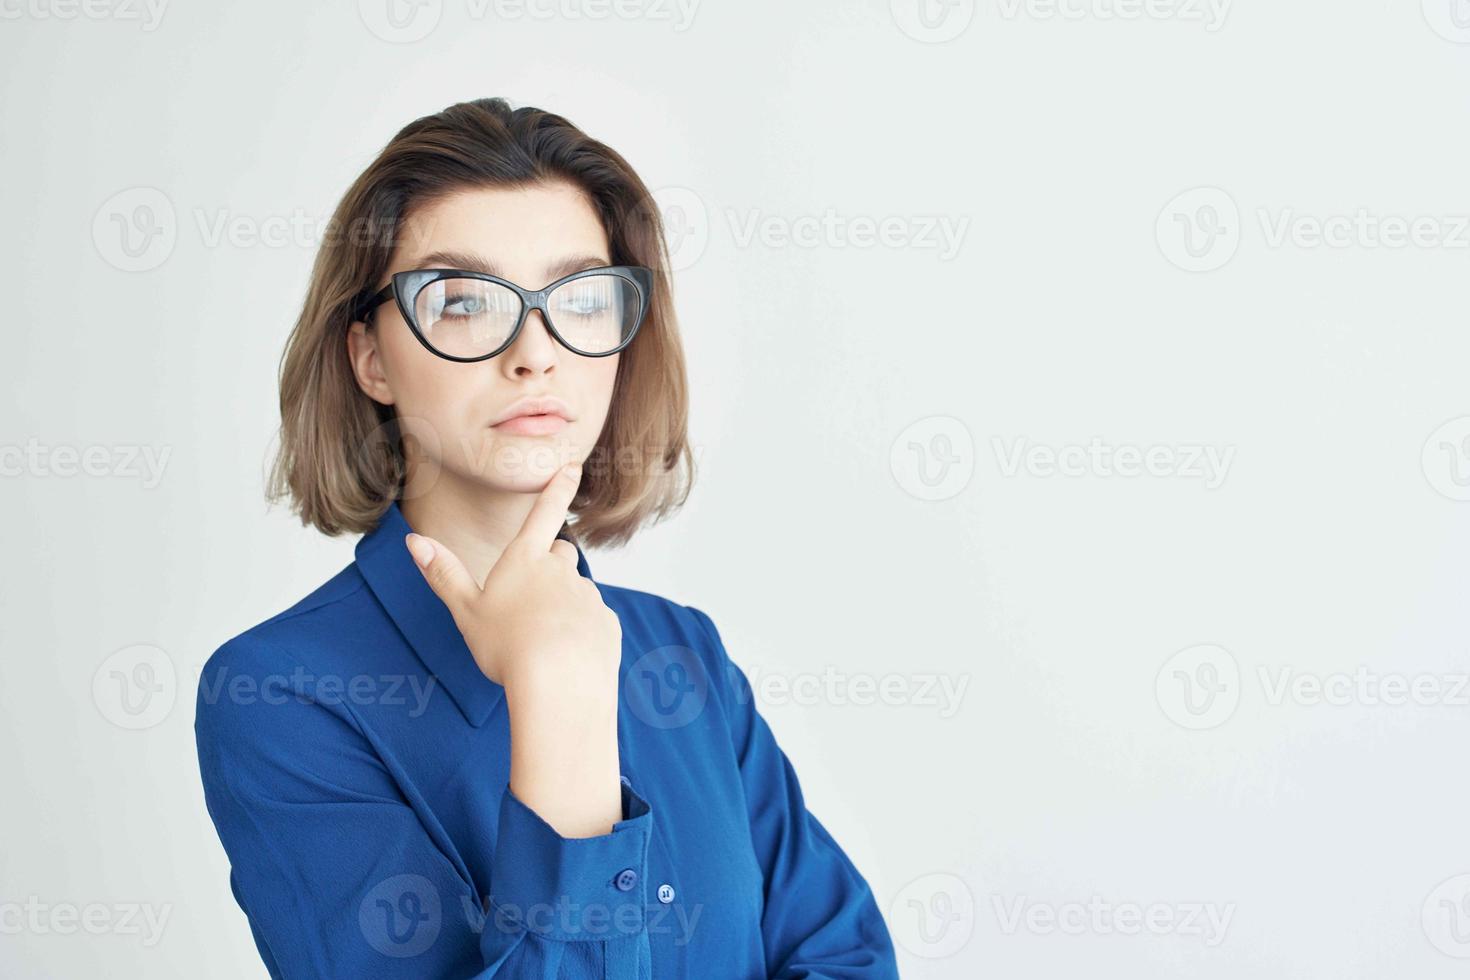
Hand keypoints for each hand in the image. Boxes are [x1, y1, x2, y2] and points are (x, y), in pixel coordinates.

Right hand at [402, 462, 621, 692]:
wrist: (560, 683)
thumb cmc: (506, 647)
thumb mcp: (465, 610)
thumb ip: (444, 574)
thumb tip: (415, 541)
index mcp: (526, 560)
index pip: (544, 512)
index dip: (558, 487)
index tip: (573, 465)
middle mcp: (562, 570)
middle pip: (560, 554)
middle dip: (550, 566)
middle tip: (528, 601)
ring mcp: (588, 596)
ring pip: (576, 591)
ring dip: (563, 606)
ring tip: (541, 641)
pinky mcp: (606, 623)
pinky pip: (593, 622)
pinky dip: (580, 633)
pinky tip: (564, 657)